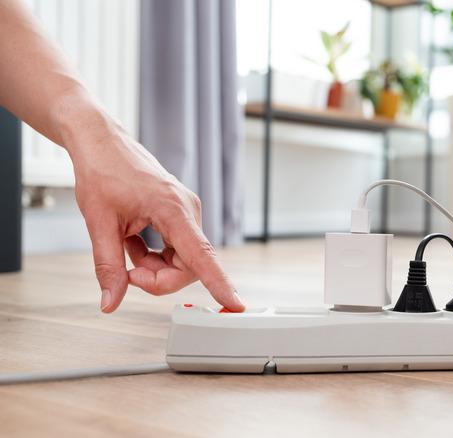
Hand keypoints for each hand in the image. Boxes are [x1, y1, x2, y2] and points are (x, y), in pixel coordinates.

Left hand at [63, 105, 244, 312]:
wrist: (101, 142)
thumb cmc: (102, 172)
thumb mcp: (98, 223)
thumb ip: (108, 266)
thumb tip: (110, 302)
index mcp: (172, 210)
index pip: (201, 255)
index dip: (218, 282)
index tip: (235, 303)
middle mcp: (187, 210)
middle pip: (190, 266)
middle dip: (160, 279)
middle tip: (128, 274)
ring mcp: (186, 212)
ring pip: (182, 259)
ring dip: (154, 266)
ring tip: (125, 248)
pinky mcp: (180, 214)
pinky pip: (176, 248)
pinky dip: (154, 255)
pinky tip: (133, 240)